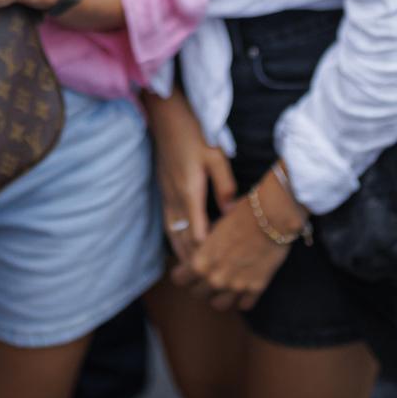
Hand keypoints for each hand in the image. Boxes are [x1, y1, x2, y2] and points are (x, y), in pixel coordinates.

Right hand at [144, 89, 234, 267]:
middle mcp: (174, 198)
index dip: (207, 254)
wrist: (166, 115)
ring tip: (194, 275)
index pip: (196, 234)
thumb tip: (232, 214)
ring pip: (172, 235)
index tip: (222, 269)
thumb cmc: (194, 131)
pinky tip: (183, 248)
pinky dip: (175, 240)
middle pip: (182, 241)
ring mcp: (166, 195)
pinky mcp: (163, 191)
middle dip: (194, 262)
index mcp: (189, 191)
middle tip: (208, 282)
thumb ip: (224, 186)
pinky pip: (168, 224)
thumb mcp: (216, 155)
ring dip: (182, 255)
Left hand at [170, 166, 302, 310]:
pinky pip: (244, 305)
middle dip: (201, 284)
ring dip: (219, 295)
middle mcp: (215, 279)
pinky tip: (244, 285)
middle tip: (209, 272)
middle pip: (197, 293)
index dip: (184, 271)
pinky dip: (243, 298)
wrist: (270, 217)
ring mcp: (236, 286)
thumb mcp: (213, 229)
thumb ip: (203, 248)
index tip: (190, 267)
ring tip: (225, 283)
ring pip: (218, 305)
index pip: (179, 279)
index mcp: (200, 263)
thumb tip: (199, 252)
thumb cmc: (239, 215)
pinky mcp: (256, 288)